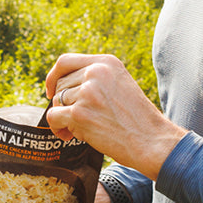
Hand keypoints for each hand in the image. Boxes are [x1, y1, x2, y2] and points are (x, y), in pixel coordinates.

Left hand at [44, 53, 185, 180]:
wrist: (152, 141)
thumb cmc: (138, 119)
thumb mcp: (120, 85)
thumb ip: (96, 80)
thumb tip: (63, 87)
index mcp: (106, 62)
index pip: (65, 61)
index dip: (53, 76)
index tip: (50, 90)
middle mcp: (95, 72)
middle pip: (60, 85)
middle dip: (63, 104)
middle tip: (76, 120)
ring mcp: (86, 92)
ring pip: (57, 102)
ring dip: (64, 118)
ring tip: (80, 129)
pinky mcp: (79, 113)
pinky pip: (53, 118)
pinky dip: (57, 129)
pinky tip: (69, 137)